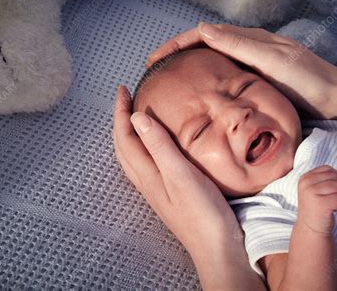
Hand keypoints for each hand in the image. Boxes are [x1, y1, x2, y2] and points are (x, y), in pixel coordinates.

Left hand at [112, 85, 242, 254]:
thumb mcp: (180, 174)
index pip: (125, 137)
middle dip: (120, 120)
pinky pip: (146, 164)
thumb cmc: (202, 212)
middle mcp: (147, 181)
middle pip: (124, 146)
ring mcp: (157, 189)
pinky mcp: (169, 193)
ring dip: (129, 134)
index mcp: (147, 174)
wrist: (215, 246)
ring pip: (133, 156)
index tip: (122, 89)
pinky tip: (155, 147)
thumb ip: (159, 146)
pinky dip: (143, 147)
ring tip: (134, 117)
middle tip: (125, 98)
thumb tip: (137, 117)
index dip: (120, 112)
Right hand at [146, 22, 336, 117]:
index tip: (155, 59)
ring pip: (215, 59)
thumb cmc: (310, 81)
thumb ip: (241, 45)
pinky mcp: (259, 79)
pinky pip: (227, 74)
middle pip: (206, 44)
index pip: (205, 34)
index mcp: (251, 39)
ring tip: (171, 79)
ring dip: (191, 65)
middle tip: (156, 70)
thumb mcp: (274, 61)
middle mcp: (251, 47)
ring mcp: (254, 64)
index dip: (178, 44)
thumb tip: (204, 29)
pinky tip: (202, 90)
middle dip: (179, 53)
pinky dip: (208, 78)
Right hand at [296, 165, 336, 235]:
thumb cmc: (316, 208)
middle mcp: (306, 184)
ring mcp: (312, 193)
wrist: (310, 229)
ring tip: (330, 205)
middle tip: (330, 199)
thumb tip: (336, 173)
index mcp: (305, 178)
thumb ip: (323, 178)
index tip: (328, 192)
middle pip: (336, 178)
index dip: (335, 180)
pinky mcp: (320, 204)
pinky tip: (332, 211)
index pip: (329, 169)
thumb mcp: (314, 189)